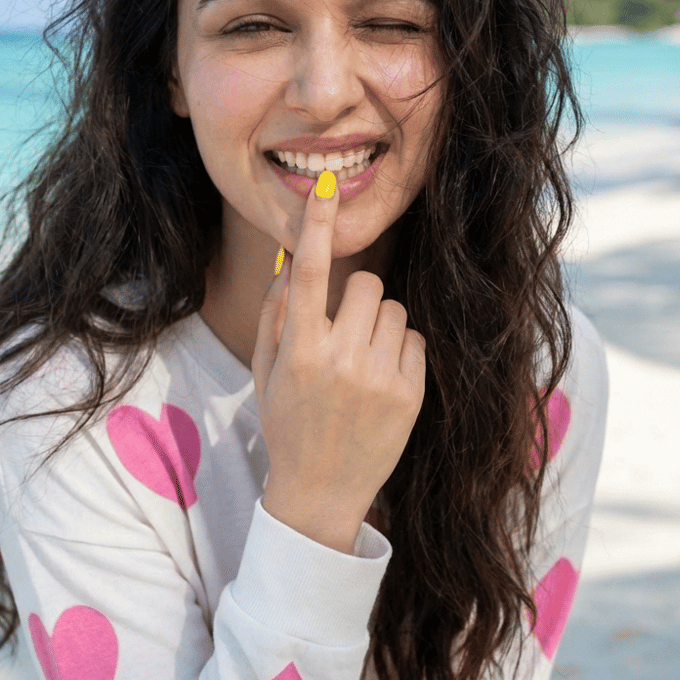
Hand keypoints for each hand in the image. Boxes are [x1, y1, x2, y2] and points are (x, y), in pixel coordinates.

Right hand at [252, 172, 426, 552]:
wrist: (321, 492)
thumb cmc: (287, 424)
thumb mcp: (267, 372)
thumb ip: (275, 312)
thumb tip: (287, 257)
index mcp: (298, 351)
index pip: (307, 272)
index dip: (315, 225)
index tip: (325, 186)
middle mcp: (339, 360)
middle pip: (364, 283)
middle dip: (354, 298)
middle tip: (342, 331)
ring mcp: (379, 377)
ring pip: (392, 309)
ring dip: (378, 325)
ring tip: (361, 363)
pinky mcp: (411, 393)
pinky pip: (413, 338)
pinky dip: (399, 350)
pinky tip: (381, 381)